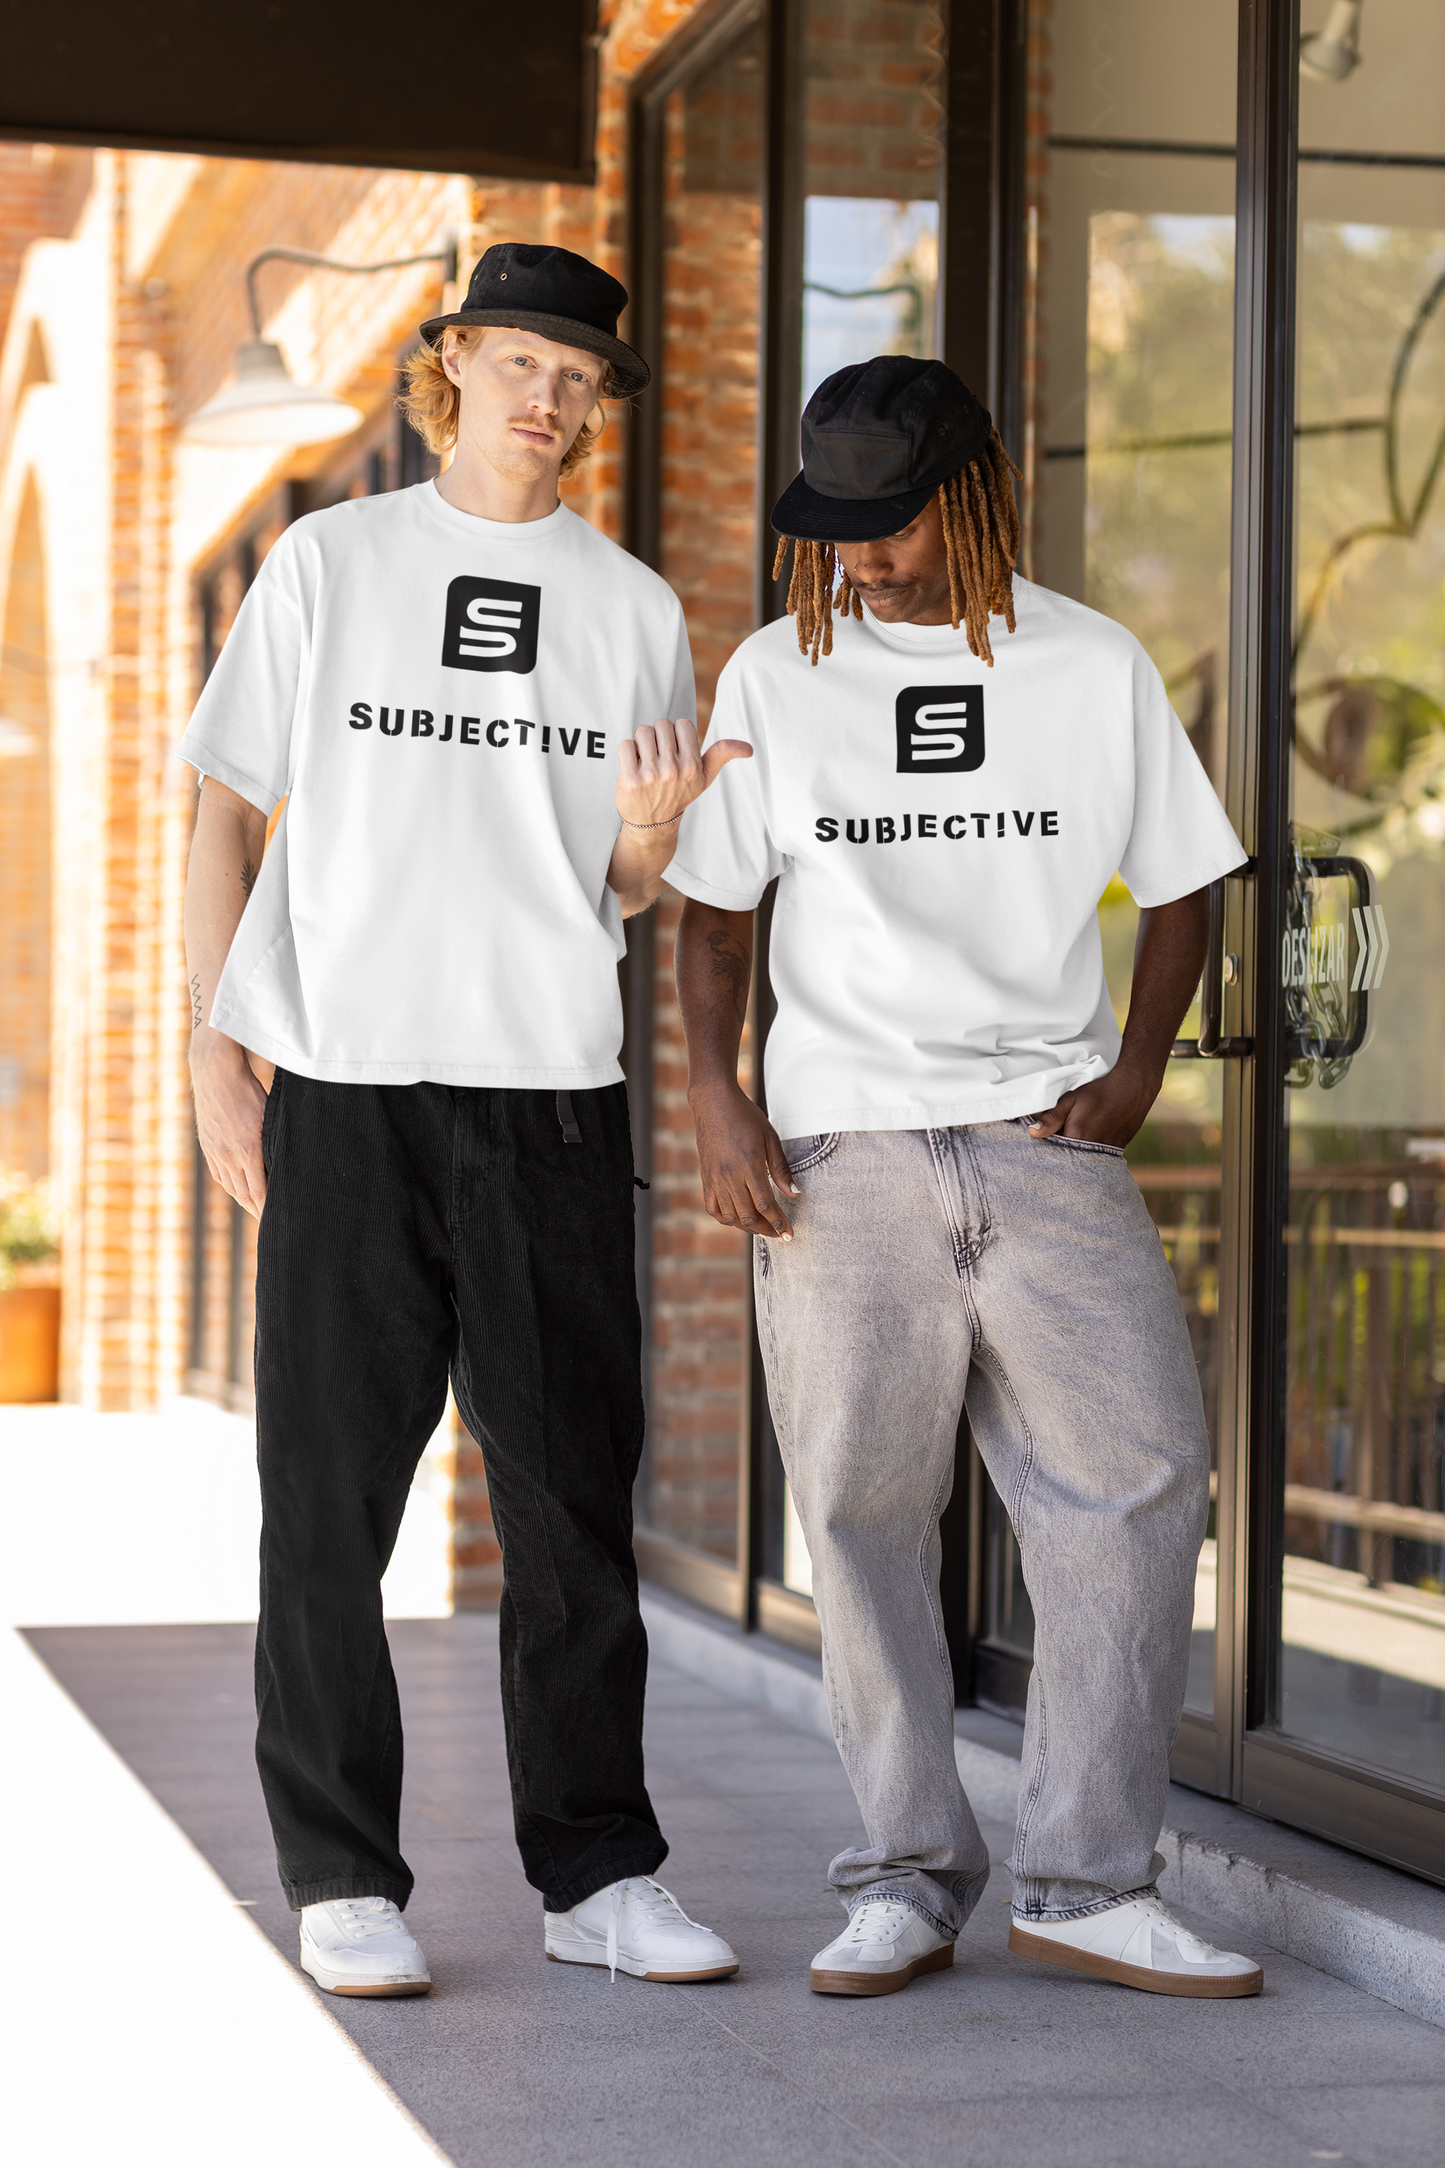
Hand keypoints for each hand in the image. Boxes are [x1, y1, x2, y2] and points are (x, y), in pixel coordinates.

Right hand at [191, 1025, 268, 1216]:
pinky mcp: (208, 1146)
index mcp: (248, 1151)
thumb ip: (274, 1143)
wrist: (215, 1073)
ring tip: (257, 1211)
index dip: (268, 1209)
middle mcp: (229, 1156)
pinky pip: (219, 1175)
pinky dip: (230, 1186)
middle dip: (258, 1211)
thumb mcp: (269, 1116)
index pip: (260, 1192)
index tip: (279, 1220)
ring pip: (231, 1187)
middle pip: (245, 1195)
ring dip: (244, 1201)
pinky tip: (239, 1190)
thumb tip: (285, 1164)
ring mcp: (216, 1152)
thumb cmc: (249, 1091)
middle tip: (271, 1225)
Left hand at [616, 718, 750, 830]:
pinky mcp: (630, 779)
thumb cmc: (679, 794)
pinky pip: (626, 745)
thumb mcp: (705, 778)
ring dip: (642, 743)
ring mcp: (651, 775)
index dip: (677, 735)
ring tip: (646, 760)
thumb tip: (749, 749)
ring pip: (643, 731)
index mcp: (693, 766)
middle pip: (661, 725)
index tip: (675, 751)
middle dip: (659, 738)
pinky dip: (627, 752)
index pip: (683, 724)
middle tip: (659, 757)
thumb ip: (722, 755)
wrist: (653, 825)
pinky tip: (633, 767)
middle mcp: (673, 770)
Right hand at [690, 1081, 799, 1239]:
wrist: (714, 1103)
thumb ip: (781, 1169)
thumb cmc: (746, 1117)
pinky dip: (726, 1219)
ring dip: (747, 1227)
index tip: (789, 1233)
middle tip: (779, 1234)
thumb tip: (794, 1193)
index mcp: (749, 1166)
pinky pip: (713, 1208)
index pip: (765, 1205)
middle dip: (766, 1229)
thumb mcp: (770, 1139)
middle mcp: (729, 1176)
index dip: (778, 1222)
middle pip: (748, 1216)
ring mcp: (715, 1179)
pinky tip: (738, 1218)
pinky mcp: (705, 1178)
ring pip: (730, 1217)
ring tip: (761, 1227)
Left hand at [1027, 1054, 1162, 1151]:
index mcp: (1077, 1138)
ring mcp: (1106, 1153)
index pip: (1052, 1153)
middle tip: (1061, 1135)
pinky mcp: (1115, 1152)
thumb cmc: (1099, 1092)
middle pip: (1068, 1160)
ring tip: (1076, 1136)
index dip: (1047, 1148)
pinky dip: (1089, 1153)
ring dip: (1075, 1154)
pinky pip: (1096, 1158)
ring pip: (1083, 1159)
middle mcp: (1092, 1151)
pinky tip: (1088, 1140)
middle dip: (1060, 1153)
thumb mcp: (1071, 1100)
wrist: (1133, 1088)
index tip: (1044, 1140)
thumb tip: (1033, 1133)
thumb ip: (1051, 1117)